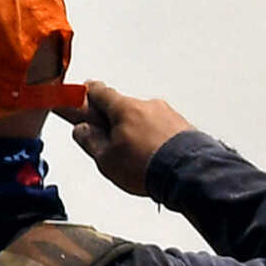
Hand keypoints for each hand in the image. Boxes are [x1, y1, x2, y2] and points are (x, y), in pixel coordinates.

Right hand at [57, 81, 194, 197]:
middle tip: (107, 140)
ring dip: (137, 130)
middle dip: (114, 120)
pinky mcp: (185, 127)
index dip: (85, 95)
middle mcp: (148, 105)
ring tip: (135, 157)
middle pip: (122, 106)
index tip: (77, 98)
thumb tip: (82, 130)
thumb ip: (90, 141)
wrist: (189, 174)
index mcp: (124, 107)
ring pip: (144, 118)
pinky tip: (153, 157)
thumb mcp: (105, 158)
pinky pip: (163, 128)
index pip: (98, 92)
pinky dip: (155, 138)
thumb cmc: (147, 165)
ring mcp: (169, 115)